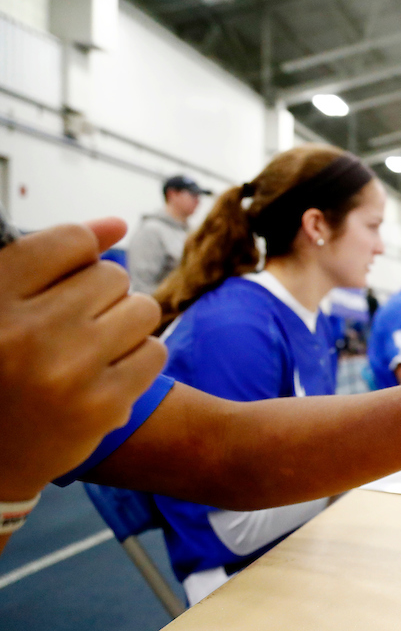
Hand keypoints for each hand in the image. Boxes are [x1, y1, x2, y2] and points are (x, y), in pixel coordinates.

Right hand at [0, 220, 166, 499]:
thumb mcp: (1, 302)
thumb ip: (51, 255)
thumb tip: (117, 223)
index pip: (72, 242)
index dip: (78, 256)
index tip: (65, 280)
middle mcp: (27, 332)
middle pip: (113, 275)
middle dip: (100, 295)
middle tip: (72, 326)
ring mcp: (68, 372)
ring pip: (142, 309)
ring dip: (125, 323)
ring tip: (91, 346)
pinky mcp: (103, 407)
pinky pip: (155, 351)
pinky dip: (137, 358)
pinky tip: (105, 372)